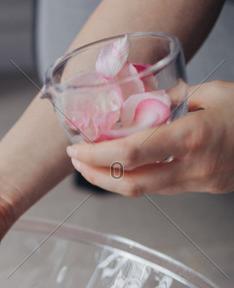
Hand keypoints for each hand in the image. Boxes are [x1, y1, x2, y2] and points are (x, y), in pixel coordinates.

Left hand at [66, 81, 233, 195]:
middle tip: (77, 162)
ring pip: (141, 192)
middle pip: (128, 184)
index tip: (78, 149)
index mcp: (192, 138)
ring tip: (92, 166)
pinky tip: (123, 168)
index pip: (130, 155)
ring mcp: (196, 184)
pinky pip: (159, 189)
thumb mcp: (214, 93)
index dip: (97, 156)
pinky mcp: (199, 190)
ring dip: (111, 181)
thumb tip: (145, 106)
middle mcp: (191, 168)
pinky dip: (135, 180)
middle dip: (95, 175)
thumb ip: (174, 101)